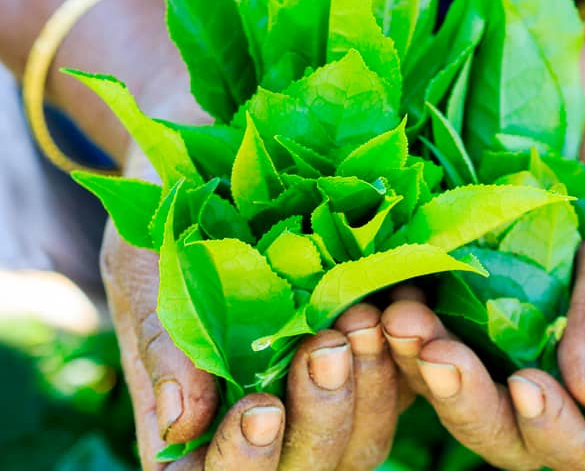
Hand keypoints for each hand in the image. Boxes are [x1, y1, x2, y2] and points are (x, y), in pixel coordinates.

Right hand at [103, 222, 400, 469]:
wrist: (212, 176)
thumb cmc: (163, 230)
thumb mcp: (145, 276)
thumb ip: (164, 348)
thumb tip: (180, 427)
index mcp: (203, 418)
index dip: (245, 461)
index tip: (259, 408)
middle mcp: (270, 416)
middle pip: (310, 463)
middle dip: (321, 417)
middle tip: (327, 348)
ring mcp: (326, 389)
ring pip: (365, 435)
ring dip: (372, 385)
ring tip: (363, 319)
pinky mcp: (371, 355)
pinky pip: (405, 379)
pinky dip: (407, 349)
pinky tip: (401, 303)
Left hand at [381, 300, 584, 470]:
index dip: (564, 436)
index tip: (529, 388)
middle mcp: (564, 364)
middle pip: (517, 431)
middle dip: (472, 404)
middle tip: (436, 354)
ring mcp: (511, 335)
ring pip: (464, 388)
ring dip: (426, 366)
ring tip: (402, 317)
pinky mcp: (469, 297)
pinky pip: (436, 330)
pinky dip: (412, 324)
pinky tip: (391, 296)